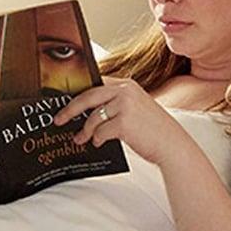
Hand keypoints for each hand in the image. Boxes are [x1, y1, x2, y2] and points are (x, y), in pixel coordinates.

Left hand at [51, 77, 197, 166]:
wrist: (171, 144)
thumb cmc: (153, 130)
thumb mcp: (135, 108)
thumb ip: (115, 105)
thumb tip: (87, 112)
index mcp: (127, 85)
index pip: (95, 85)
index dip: (78, 94)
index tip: (64, 102)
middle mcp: (125, 91)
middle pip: (88, 97)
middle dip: (70, 109)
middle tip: (58, 119)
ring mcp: (125, 106)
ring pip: (93, 118)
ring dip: (85, 131)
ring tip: (80, 139)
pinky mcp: (124, 123)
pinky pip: (101, 132)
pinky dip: (97, 139)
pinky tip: (99, 143)